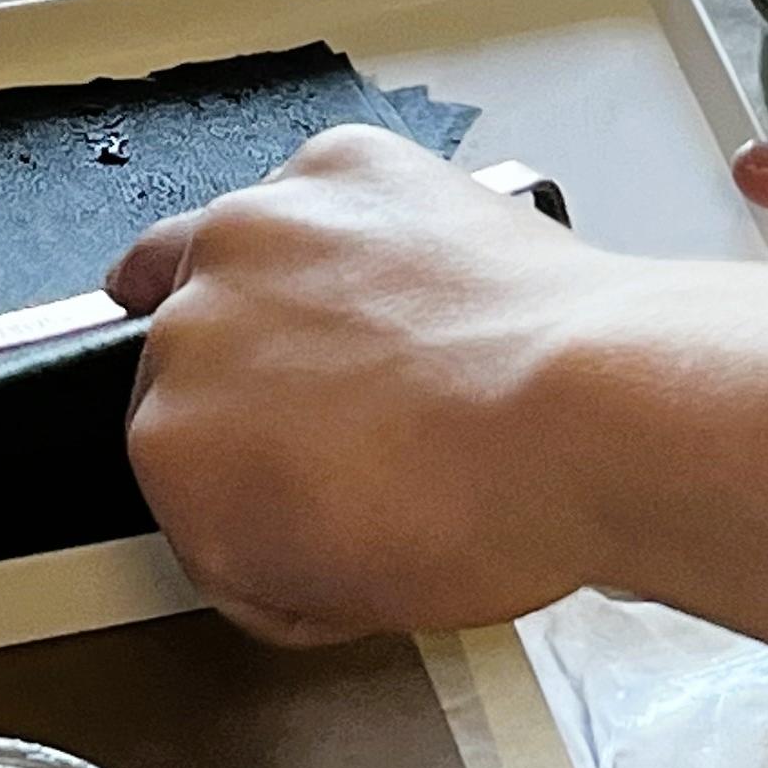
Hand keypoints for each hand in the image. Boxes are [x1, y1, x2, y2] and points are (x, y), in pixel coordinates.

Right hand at [112, 130, 622, 644]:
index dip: (242, 492)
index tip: (297, 492)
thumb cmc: (492, 508)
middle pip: (192, 359)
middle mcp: (192, 325)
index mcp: (173, 448)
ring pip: (232, 256)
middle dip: (257, 390)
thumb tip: (272, 532)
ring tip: (380, 337)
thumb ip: (264, 558)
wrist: (594, 414)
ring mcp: (259, 231)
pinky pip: (320, 197)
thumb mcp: (345, 601)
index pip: (176, 474)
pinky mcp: (339, 167)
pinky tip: (413, 275)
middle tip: (347, 418)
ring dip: (279, 293)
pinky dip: (358, 229)